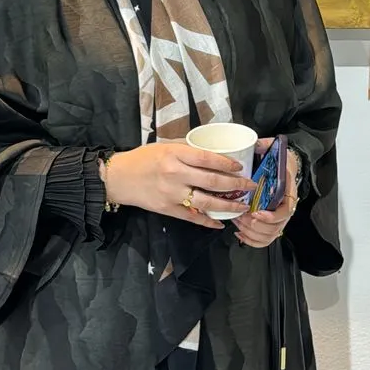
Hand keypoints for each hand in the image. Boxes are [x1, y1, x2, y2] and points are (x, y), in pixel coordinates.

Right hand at [103, 142, 254, 229]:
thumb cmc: (142, 158)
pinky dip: (208, 221)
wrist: (119, 178)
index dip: (227, 164)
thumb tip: (213, 154)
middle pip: (213, 181)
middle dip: (236, 185)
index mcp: (175, 154)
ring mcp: (172, 194)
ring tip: (243, 206)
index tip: (240, 168)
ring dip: (228, 205)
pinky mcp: (168, 209)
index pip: (208, 158)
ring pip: (206, 202)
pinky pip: (192, 217)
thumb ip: (187, 151)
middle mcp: (175, 174)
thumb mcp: (165, 146)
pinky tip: (221, 223)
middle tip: (251, 186)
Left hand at [235, 145, 300, 249]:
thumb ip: (265, 147)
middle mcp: (285, 207)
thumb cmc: (279, 160)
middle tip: (241, 217)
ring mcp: (278, 216)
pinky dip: (253, 240)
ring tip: (238, 222)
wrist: (287, 165)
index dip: (271, 216)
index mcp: (288, 192)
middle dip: (255, 225)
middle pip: (276, 227)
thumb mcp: (274, 150)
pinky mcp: (271, 221)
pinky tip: (241, 234)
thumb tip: (256, 144)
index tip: (256, 212)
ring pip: (269, 235)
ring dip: (252, 232)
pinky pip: (265, 239)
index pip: (285, 211)